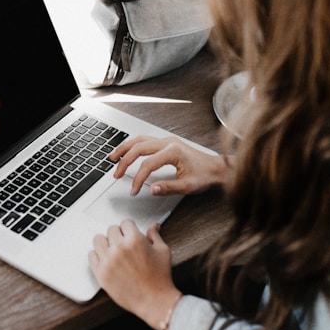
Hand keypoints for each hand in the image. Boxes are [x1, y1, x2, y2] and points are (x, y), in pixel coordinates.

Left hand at [88, 220, 181, 329]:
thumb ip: (154, 235)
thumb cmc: (160, 278)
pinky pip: (91, 255)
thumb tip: (153, 226)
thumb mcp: (162, 251)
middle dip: (119, 235)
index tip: (130, 233)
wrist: (154, 301)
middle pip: (111, 229)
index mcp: (134, 239)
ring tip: (113, 249)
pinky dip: (98, 255)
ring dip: (106, 242)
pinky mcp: (101, 273)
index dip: (130, 228)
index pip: (125, 222)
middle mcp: (119, 248)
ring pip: (98, 239)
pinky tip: (106, 259)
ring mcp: (108, 260)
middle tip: (124, 243)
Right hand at [110, 135, 226, 195]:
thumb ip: (168, 188)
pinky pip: (145, 140)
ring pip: (139, 140)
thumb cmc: (205, 175)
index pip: (147, 164)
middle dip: (124, 161)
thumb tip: (151, 189)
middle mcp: (168, 142)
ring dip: (125, 148)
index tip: (134, 190)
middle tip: (116, 174)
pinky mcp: (166, 142)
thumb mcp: (188, 186)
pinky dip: (133, 145)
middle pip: (138, 148)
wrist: (217, 167)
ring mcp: (166, 140)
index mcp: (173, 152)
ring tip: (113, 157)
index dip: (138, 178)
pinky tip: (127, 151)